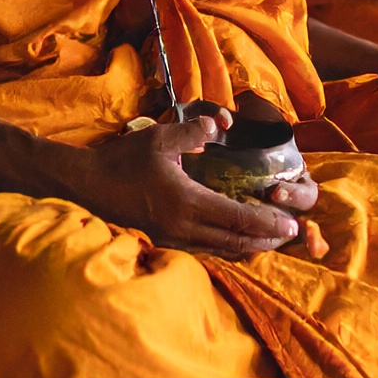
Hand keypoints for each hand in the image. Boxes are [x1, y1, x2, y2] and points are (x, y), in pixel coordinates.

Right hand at [66, 114, 303, 258]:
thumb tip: (219, 126)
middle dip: (265, 240)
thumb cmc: (122, 161)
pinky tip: (233, 242)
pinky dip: (226, 248)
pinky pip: (204, 250)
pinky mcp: (164, 241)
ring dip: (247, 247)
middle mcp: (184, 227)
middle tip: (289, 237)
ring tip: (268, 242)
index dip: (268, 224)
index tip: (291, 225)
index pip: (238, 218)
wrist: (86, 186)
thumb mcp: (159, 139)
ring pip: (220, 250)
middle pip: (235, 241)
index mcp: (187, 203)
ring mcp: (173, 238)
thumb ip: (193, 132)